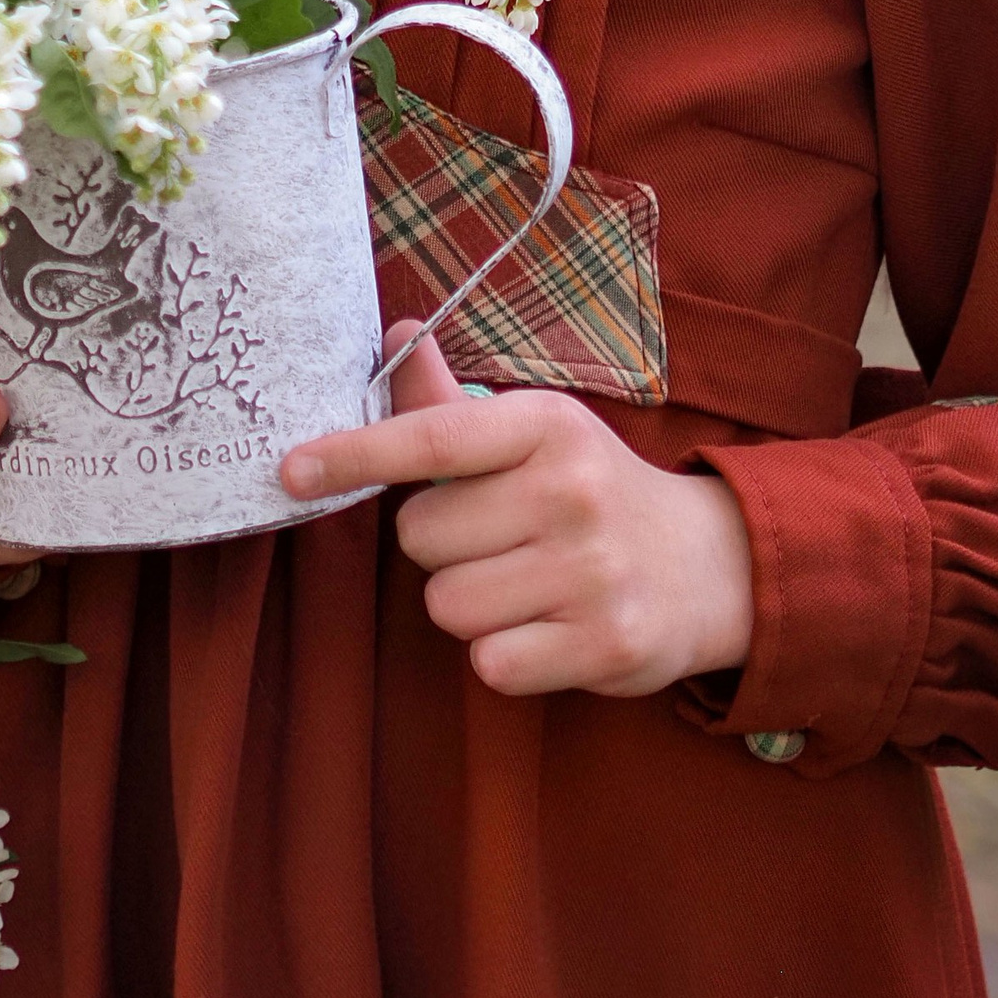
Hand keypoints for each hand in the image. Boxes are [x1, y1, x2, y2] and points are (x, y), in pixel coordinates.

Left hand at [279, 321, 754, 696]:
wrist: (709, 565)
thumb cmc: (590, 491)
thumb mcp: (535, 433)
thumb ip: (451, 403)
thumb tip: (396, 333)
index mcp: (546, 426)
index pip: (431, 439)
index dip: (354, 453)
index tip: (288, 469)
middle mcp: (572, 492)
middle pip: (420, 538)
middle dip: (441, 545)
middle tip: (500, 537)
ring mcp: (592, 571)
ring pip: (448, 605)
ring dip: (470, 603)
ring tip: (525, 583)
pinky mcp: (606, 645)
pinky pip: (490, 664)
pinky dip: (505, 655)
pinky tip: (547, 628)